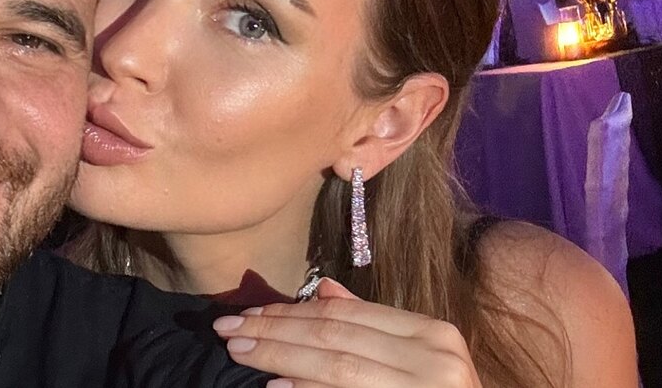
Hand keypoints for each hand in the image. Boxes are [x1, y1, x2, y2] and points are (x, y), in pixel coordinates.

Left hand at [212, 278, 480, 387]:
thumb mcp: (419, 356)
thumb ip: (374, 326)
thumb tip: (325, 293)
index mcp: (433, 334)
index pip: (347, 316)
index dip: (293, 311)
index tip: (249, 312)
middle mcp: (433, 359)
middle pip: (335, 337)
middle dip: (275, 331)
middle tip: (227, 329)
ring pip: (337, 367)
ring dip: (281, 358)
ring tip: (241, 352)